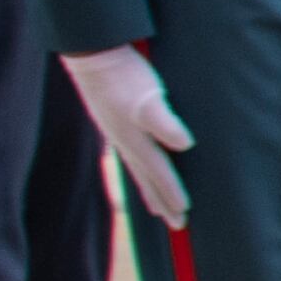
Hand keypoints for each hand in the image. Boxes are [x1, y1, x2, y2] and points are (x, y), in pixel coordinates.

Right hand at [58, 48, 193, 227]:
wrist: (94, 55)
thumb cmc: (124, 76)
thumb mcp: (148, 98)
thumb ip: (165, 122)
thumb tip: (186, 144)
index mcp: (136, 140)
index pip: (160, 174)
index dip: (173, 193)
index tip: (185, 214)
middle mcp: (125, 142)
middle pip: (147, 180)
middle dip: (163, 202)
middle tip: (177, 225)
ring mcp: (118, 134)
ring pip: (138, 170)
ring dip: (150, 190)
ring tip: (158, 209)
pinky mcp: (114, 123)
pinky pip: (131, 156)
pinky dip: (139, 170)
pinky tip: (141, 168)